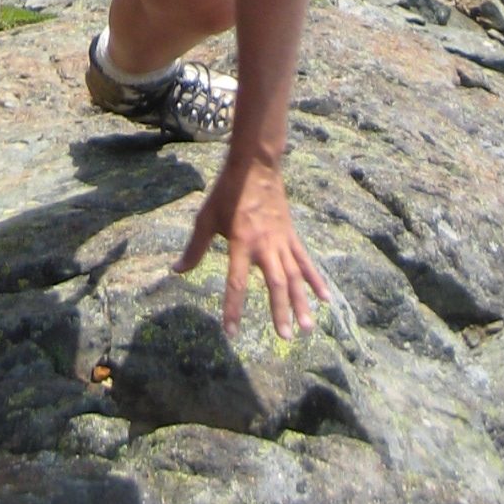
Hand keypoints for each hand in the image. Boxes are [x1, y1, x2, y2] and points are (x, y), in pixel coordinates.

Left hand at [174, 155, 330, 339]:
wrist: (256, 166)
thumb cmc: (227, 192)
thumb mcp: (206, 218)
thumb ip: (195, 248)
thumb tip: (177, 271)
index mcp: (241, 242)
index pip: (236, 282)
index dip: (233, 309)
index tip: (231, 333)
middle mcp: (265, 245)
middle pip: (275, 283)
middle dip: (280, 311)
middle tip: (285, 338)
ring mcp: (281, 241)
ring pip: (294, 276)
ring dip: (301, 302)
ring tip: (308, 328)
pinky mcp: (291, 236)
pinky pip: (305, 261)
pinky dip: (315, 280)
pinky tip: (325, 298)